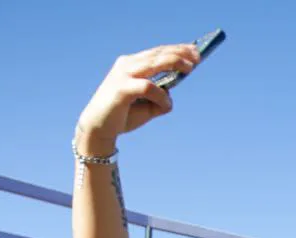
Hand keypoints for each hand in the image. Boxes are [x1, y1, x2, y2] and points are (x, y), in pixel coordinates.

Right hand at [75, 43, 199, 149]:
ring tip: (190, 68)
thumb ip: (160, 98)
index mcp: (131, 65)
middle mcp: (127, 65)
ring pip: (154, 63)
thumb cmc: (122, 116)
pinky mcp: (121, 88)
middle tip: (197, 56)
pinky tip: (165, 104)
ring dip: (174, 62)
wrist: (98, 130)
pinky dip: (161, 95)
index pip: (157, 52)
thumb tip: (171, 93)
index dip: (176, 50)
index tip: (194, 51)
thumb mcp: (147, 107)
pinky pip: (148, 87)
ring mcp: (123, 75)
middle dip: (179, 53)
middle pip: (158, 54)